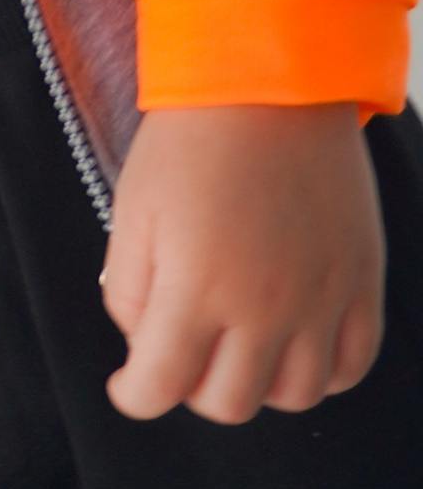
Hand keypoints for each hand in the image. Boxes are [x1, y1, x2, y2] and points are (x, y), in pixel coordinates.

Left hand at [101, 102, 385, 423]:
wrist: (269, 85)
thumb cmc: (190, 142)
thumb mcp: (132, 211)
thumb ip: (128, 291)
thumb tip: (142, 344)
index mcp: (196, 289)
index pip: (159, 388)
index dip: (134, 395)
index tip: (129, 383)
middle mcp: (264, 307)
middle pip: (228, 403)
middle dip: (193, 387)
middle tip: (183, 351)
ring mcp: (320, 298)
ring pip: (295, 396)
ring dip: (258, 384)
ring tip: (238, 346)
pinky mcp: (360, 281)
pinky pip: (353, 364)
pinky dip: (323, 372)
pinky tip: (295, 345)